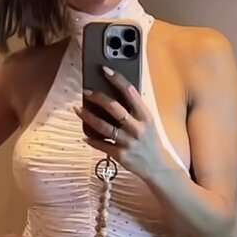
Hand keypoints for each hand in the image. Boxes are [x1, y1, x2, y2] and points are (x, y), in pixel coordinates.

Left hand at [74, 66, 167, 181]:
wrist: (158, 166)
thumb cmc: (150, 141)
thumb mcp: (147, 122)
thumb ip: (134, 109)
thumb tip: (114, 94)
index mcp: (145, 115)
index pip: (130, 92)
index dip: (117, 79)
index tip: (104, 70)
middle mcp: (137, 127)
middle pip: (114, 108)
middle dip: (97, 97)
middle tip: (85, 91)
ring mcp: (128, 142)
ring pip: (104, 127)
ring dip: (88, 117)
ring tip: (77, 109)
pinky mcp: (121, 155)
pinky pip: (102, 145)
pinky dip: (92, 140)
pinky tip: (84, 135)